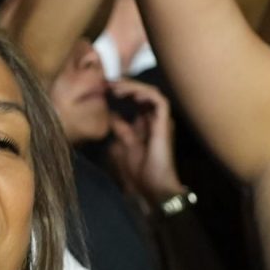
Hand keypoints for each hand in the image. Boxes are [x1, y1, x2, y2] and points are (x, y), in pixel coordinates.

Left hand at [105, 81, 185, 204]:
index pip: (136, 100)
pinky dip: (146, 94)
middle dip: (126, 85)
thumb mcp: (124, 145)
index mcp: (146, 124)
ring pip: (151, 93)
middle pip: (143, 93)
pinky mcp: (165, 123)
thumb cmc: (140, 171)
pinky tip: (131, 94)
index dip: (122, 91)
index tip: (105, 88)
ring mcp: (161, 121)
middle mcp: (155, 119)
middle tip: (108, 82)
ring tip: (116, 87)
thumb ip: (120, 128)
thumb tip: (111, 114)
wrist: (153, 187)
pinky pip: (159, 101)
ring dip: (134, 87)